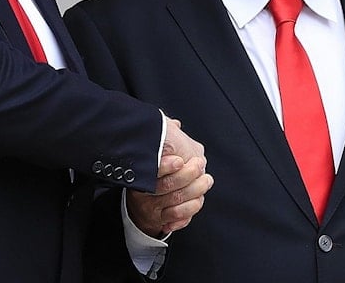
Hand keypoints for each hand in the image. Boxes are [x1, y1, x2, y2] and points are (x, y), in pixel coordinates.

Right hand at [128, 119, 213, 237]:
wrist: (137, 205)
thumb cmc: (150, 173)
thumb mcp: (151, 152)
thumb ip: (163, 137)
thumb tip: (175, 124)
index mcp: (141, 174)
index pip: (152, 171)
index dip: (166, 166)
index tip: (180, 160)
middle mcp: (144, 193)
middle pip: (168, 186)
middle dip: (189, 176)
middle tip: (200, 167)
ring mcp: (152, 208)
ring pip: (177, 202)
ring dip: (195, 191)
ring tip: (206, 181)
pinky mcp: (160, 220)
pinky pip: (177, 218)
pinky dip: (189, 211)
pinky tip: (197, 201)